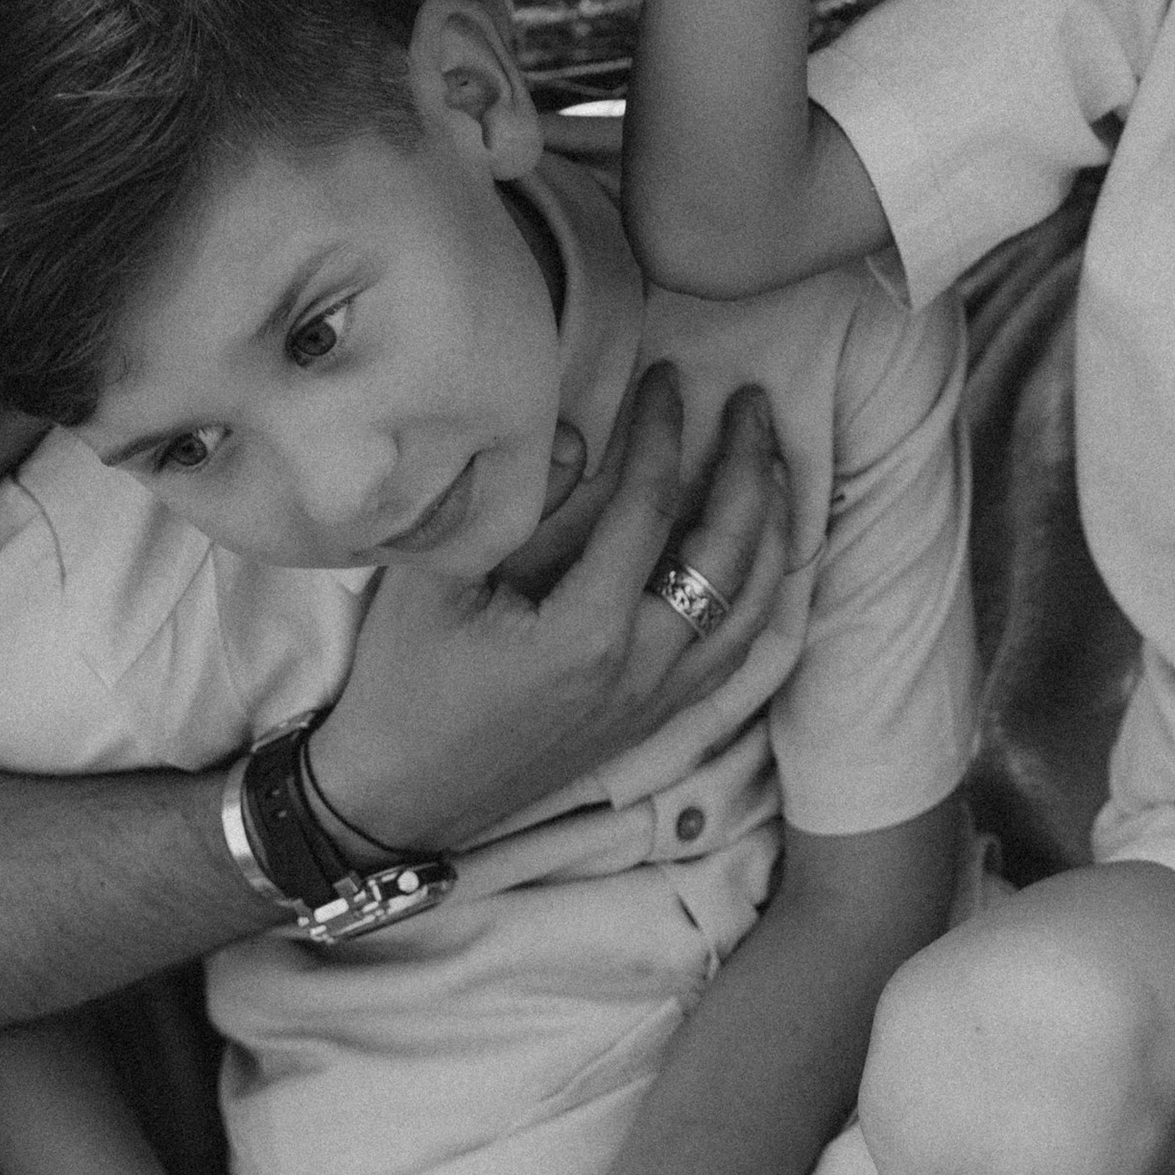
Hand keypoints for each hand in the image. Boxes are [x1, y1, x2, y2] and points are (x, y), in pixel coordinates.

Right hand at [310, 367, 791, 846]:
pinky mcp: (656, 719)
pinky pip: (738, 650)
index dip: (664, 433)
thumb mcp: (440, 582)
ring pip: (752, 606)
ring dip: (773, 526)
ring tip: (773, 460)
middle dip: (749, 468)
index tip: (668, 378)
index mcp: (587, 633)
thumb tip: (580, 435)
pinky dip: (764, 592)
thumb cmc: (405, 682)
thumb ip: (521, 508)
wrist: (401, 797)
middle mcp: (642, 671)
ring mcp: (658, 701)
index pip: (649, 509)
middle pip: (729, 555)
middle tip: (753, 403)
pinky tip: (765, 552)